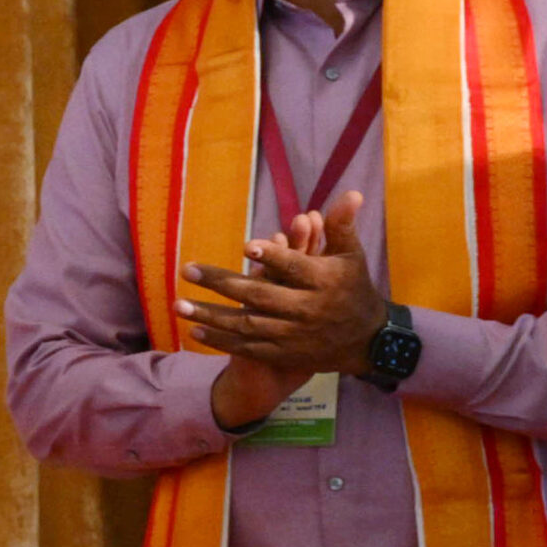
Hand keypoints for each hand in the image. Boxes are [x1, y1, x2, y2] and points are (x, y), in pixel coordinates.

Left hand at [182, 192, 388, 426]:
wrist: (368, 342)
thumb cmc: (353, 288)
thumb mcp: (351, 256)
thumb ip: (341, 226)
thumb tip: (350, 193)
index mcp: (322, 280)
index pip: (294, 267)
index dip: (273, 256)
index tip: (246, 245)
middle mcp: (306, 308)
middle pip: (259, 295)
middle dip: (221, 283)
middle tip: (186, 269)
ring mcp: (293, 334)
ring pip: (247, 324)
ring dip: (211, 315)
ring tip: (178, 304)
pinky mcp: (285, 353)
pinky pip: (249, 347)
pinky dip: (221, 341)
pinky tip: (194, 330)